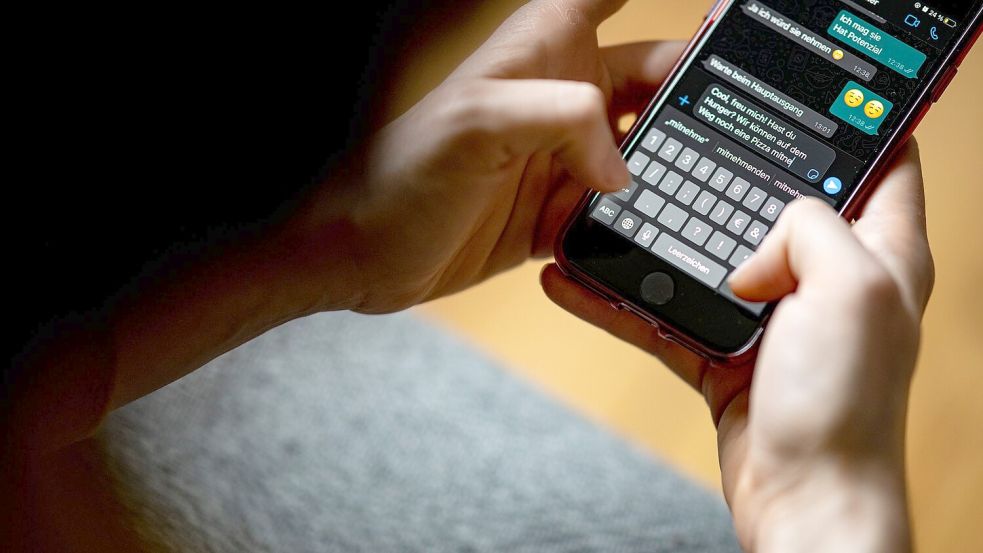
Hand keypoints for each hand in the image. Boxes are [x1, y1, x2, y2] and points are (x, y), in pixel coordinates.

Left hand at [279, 0, 684, 312]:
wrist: (364, 253)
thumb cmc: (400, 173)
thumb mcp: (479, 121)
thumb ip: (564, 119)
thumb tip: (620, 166)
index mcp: (542, 49)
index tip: (717, 10)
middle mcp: (558, 95)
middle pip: (651, 74)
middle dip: (693, 87)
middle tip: (744, 110)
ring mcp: (560, 155)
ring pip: (643, 145)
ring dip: (675, 158)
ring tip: (718, 173)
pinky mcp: (555, 209)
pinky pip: (615, 210)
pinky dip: (638, 219)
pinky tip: (663, 225)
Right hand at [542, 142, 932, 551]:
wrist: (802, 499)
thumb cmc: (845, 406)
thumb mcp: (850, 289)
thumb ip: (810, 228)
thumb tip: (755, 241)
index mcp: (880, 254)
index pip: (882, 166)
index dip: (849, 128)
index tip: (794, 105)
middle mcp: (829, 282)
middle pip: (774, 208)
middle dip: (728, 180)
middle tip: (677, 153)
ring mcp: (774, 319)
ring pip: (708, 260)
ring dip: (658, 242)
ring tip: (608, 215)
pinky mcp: (727, 354)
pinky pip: (667, 313)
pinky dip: (623, 301)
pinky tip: (578, 282)